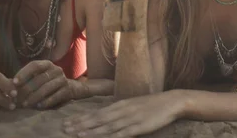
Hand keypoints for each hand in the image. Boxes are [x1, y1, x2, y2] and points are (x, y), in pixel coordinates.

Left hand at [13, 60, 75, 108]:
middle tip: (16, 99)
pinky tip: (38, 106)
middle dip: (26, 89)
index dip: (24, 73)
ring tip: (25, 104)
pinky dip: (46, 101)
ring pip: (47, 88)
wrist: (69, 88)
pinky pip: (56, 96)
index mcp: (47, 64)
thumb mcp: (38, 78)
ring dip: (34, 97)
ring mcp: (63, 79)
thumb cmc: (47, 83)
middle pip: (40, 78)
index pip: (35, 65)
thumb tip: (9, 88)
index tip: (14, 82)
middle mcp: (56, 69)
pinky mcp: (67, 90)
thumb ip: (26, 80)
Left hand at [63, 91, 183, 136]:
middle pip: (98, 119)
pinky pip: (123, 133)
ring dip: (91, 131)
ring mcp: (130, 118)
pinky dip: (111, 136)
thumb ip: (120, 110)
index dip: (81, 118)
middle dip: (81, 124)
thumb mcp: (133, 105)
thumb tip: (106, 116)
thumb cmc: (153, 104)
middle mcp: (122, 110)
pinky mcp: (139, 126)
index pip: (97, 112)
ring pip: (107, 126)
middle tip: (64, 129)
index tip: (67, 122)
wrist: (171, 101)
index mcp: (120, 105)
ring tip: (77, 134)